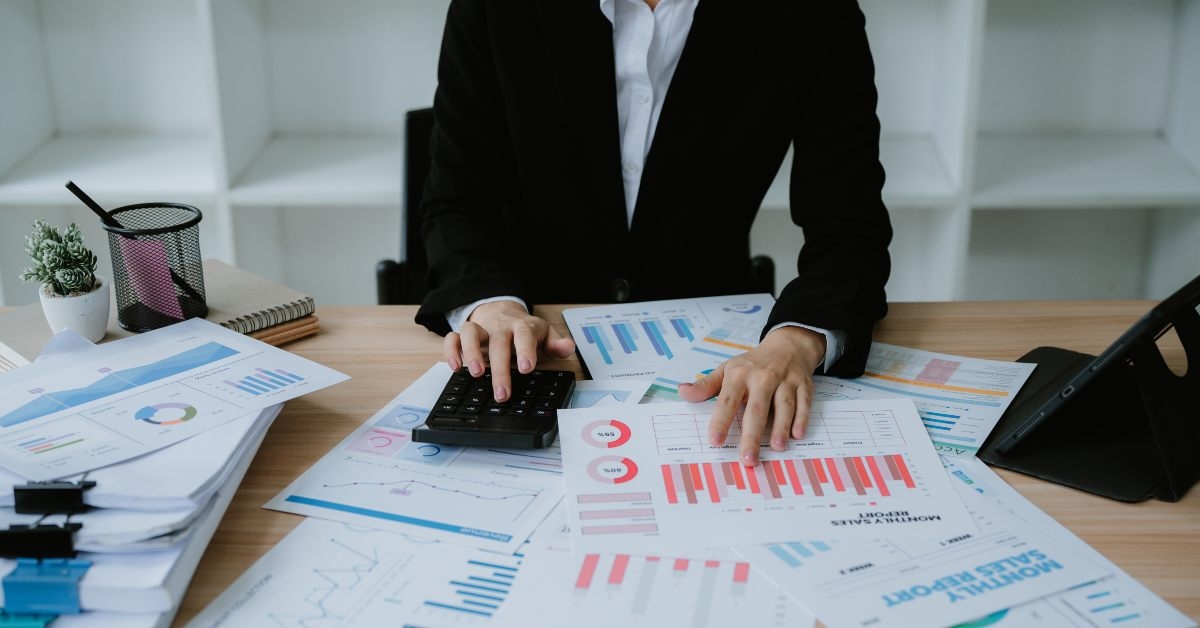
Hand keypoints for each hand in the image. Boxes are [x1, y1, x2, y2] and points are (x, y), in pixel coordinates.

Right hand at [443, 301, 575, 402]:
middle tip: (502, 393)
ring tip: (475, 374)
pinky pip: (453, 337)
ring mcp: (481, 329)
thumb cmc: (524, 331)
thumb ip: (556, 343)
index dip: (525, 350)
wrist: (502, 311)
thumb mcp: (544, 335)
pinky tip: (455, 366)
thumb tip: (568, 347)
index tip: (526, 368)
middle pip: (498, 342)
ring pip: (471, 333)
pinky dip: (451, 350)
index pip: (524, 335)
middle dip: (500, 368)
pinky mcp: (465, 335)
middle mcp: (500, 327)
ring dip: (471, 352)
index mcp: (523, 327)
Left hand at [677, 326, 824, 466]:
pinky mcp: (804, 385)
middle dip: (752, 434)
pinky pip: (804, 403)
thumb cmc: (753, 364)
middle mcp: (763, 377)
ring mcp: (785, 380)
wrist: (787, 345)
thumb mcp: (727, 369)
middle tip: (748, 459)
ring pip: (783, 405)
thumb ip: (706, 386)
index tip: (715, 441)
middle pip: (757, 408)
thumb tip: (682, 392)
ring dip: (780, 427)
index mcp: (739, 375)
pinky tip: (797, 435)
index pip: (728, 400)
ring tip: (776, 447)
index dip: (721, 420)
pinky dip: (802, 418)